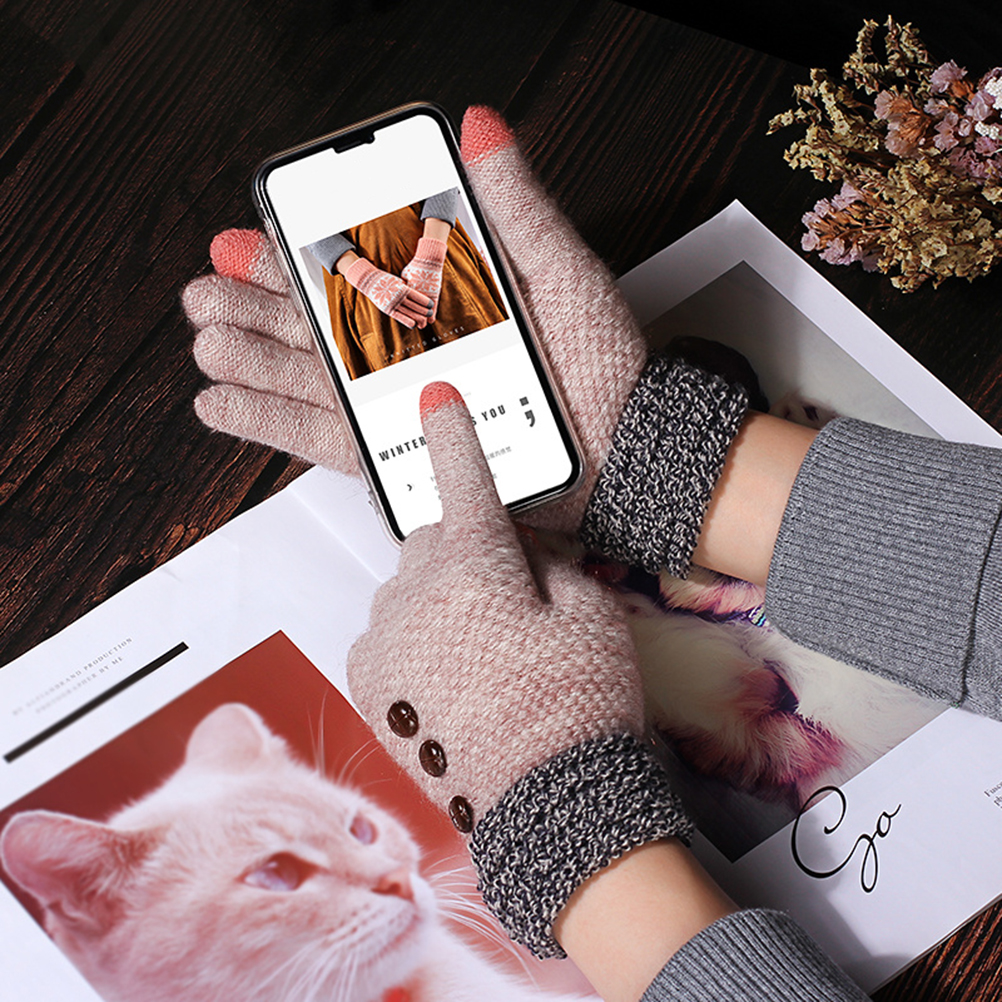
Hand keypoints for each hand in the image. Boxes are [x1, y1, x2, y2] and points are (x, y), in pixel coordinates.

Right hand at [182, 108, 647, 511]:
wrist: (622, 451)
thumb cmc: (602, 363)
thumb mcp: (558, 269)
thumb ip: (513, 205)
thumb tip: (480, 127)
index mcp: (441, 292)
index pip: (355, 263)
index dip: (297, 246)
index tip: (248, 229)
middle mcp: (412, 343)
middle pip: (317, 318)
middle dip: (255, 299)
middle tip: (207, 286)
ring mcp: (401, 397)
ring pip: (308, 374)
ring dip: (250, 353)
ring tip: (205, 335)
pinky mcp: (399, 448)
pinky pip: (323, 436)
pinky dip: (269, 420)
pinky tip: (223, 402)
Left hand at [346, 382, 689, 957]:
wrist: (549, 805)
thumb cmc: (579, 704)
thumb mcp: (591, 612)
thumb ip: (546, 562)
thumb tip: (517, 550)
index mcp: (474, 563)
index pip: (462, 476)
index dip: (452, 432)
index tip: (435, 399)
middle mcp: (414, 594)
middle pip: (434, 540)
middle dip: (465, 553)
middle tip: (509, 597)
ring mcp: (383, 642)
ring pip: (406, 590)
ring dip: (437, 602)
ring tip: (485, 656)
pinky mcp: (367, 685)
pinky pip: (385, 636)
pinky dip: (411, 642)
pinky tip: (450, 679)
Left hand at [400, 235, 447, 319]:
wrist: (428, 260)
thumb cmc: (414, 267)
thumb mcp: (405, 276)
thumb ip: (403, 285)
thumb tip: (400, 290)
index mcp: (407, 291)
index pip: (405, 307)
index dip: (406, 315)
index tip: (407, 320)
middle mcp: (416, 295)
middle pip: (415, 312)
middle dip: (415, 320)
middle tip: (416, 326)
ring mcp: (426, 295)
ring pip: (424, 311)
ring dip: (424, 319)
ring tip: (423, 326)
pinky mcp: (434, 294)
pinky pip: (434, 307)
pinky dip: (432, 314)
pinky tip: (431, 320)